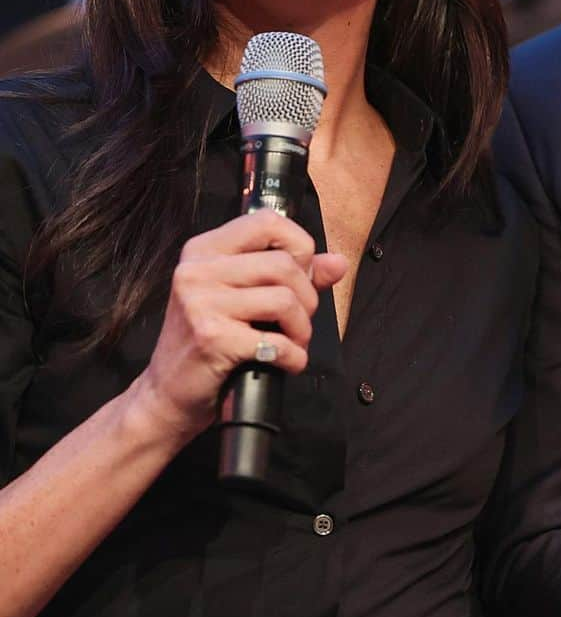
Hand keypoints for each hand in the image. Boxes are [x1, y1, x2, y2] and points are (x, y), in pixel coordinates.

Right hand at [132, 211, 346, 441]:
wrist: (167, 395)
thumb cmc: (209, 342)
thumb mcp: (244, 298)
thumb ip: (293, 275)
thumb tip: (337, 262)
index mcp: (204, 250)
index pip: (267, 221)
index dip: (299, 246)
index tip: (300, 276)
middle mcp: (197, 270)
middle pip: (284, 264)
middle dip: (306, 299)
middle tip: (298, 324)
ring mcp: (201, 302)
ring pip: (285, 300)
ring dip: (301, 330)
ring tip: (292, 344)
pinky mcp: (211, 337)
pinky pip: (276, 341)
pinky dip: (292, 357)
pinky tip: (284, 363)